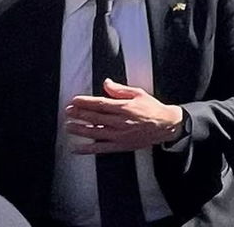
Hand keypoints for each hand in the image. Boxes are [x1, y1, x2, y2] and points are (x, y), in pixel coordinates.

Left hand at [65, 79, 184, 152]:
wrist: (165, 125)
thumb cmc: (152, 108)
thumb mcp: (139, 93)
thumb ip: (120, 89)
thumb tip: (106, 83)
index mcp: (124, 107)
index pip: (100, 104)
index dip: (85, 102)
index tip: (74, 100)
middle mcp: (120, 121)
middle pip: (94, 117)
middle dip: (79, 114)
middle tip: (67, 111)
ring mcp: (119, 135)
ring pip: (94, 132)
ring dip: (79, 129)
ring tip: (68, 126)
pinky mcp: (120, 146)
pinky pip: (100, 148)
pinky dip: (87, 149)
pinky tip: (76, 148)